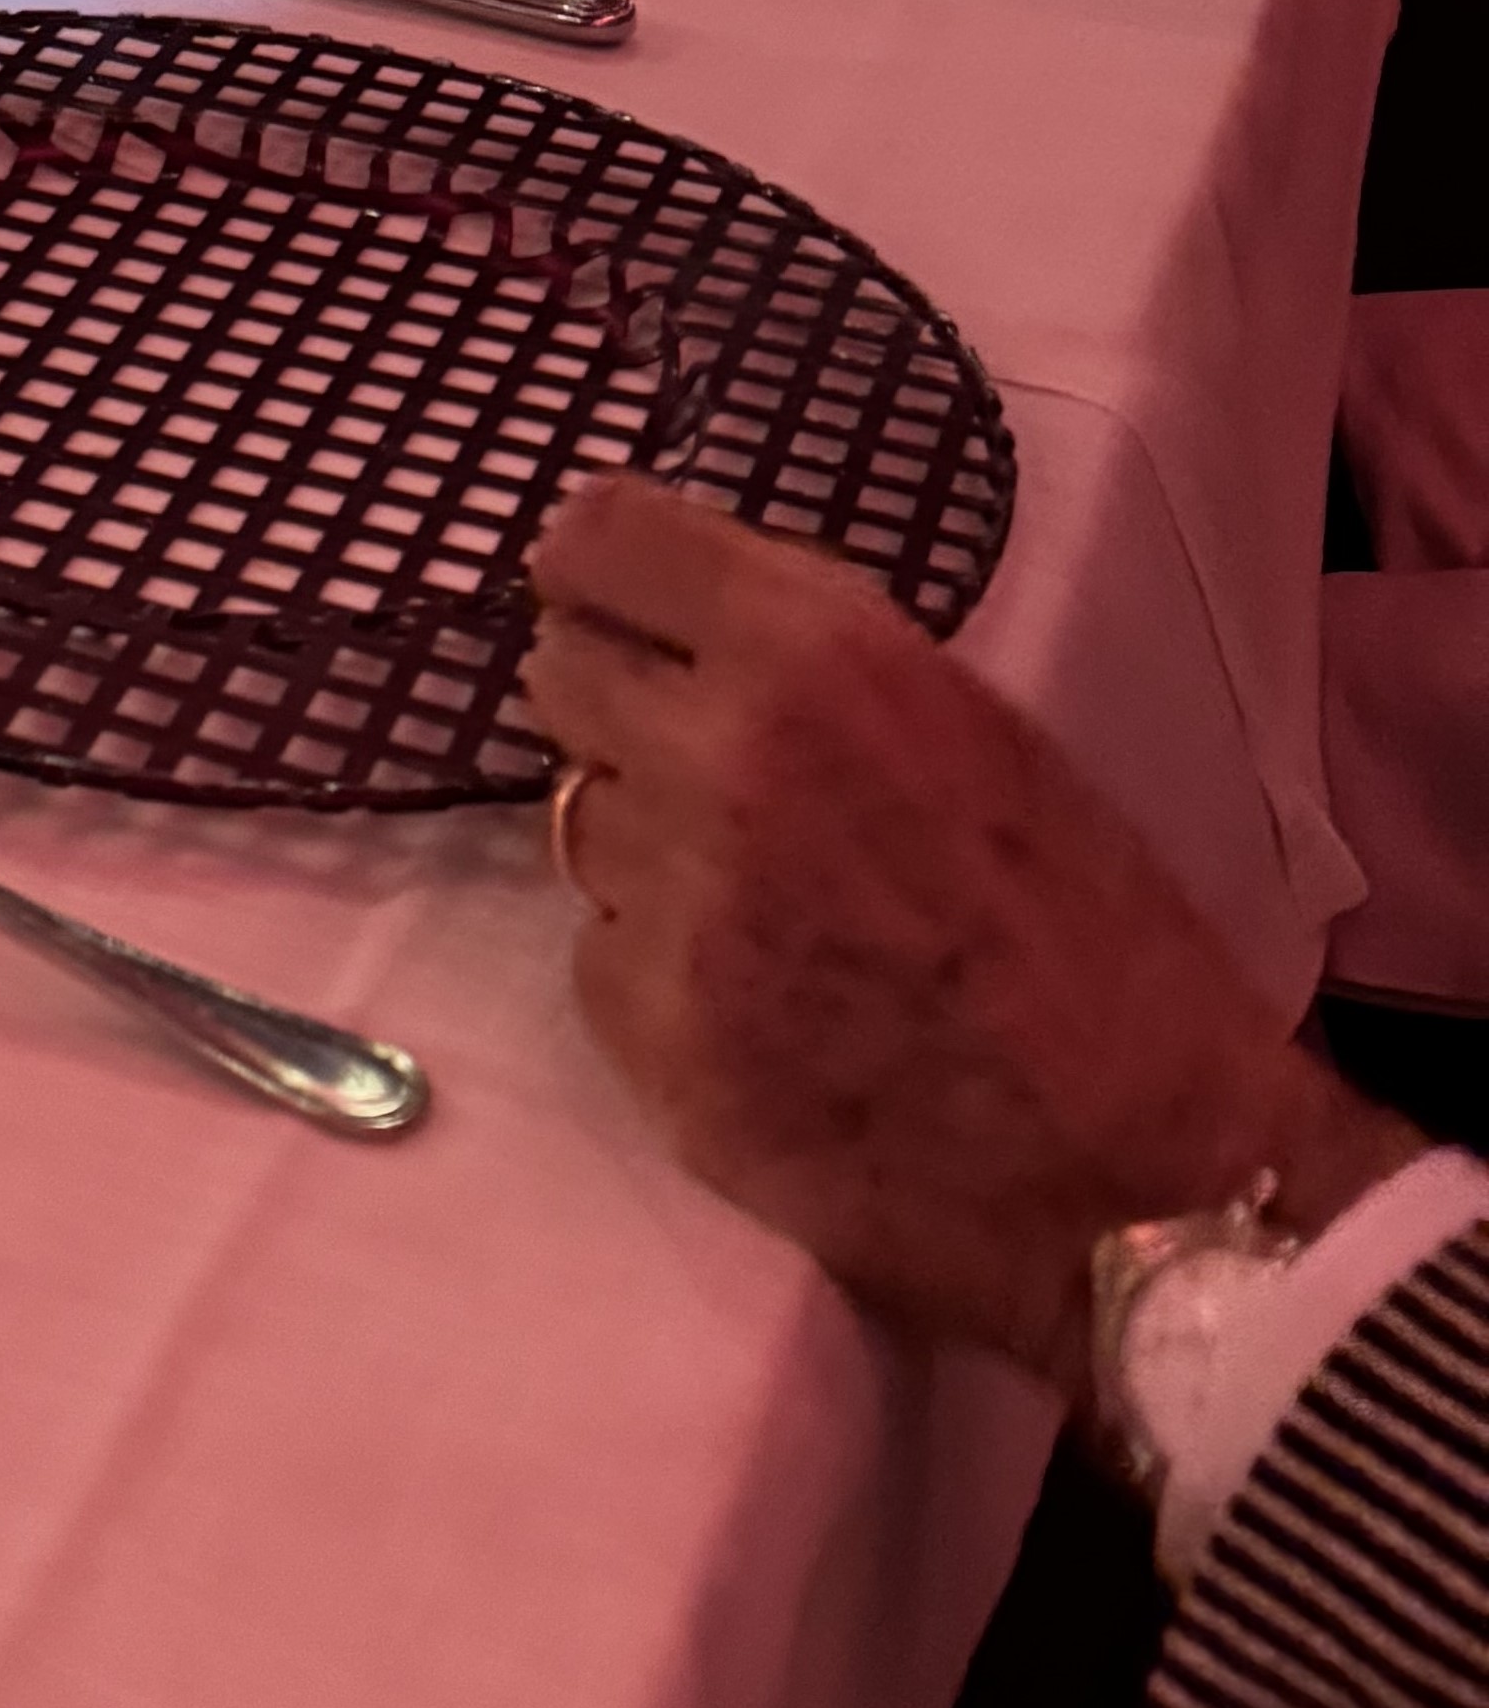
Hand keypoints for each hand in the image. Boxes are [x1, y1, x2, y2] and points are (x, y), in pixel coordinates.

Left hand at [524, 478, 1406, 1405]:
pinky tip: (767, 1013)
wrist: (1144, 1170)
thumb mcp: (969, 730)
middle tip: (703, 768)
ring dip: (649, 851)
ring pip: (583, 824)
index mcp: (815, 656)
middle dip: (622, 708)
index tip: (618, 602)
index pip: (602, 538)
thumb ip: (810, 663)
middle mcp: (719, 758)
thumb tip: (675, 625)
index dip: (603, 572)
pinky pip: (602, 958)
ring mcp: (675, 904)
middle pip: (563, 672)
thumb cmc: (1093, 935)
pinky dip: (661, 977)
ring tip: (773, 914)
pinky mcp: (654, 1037)